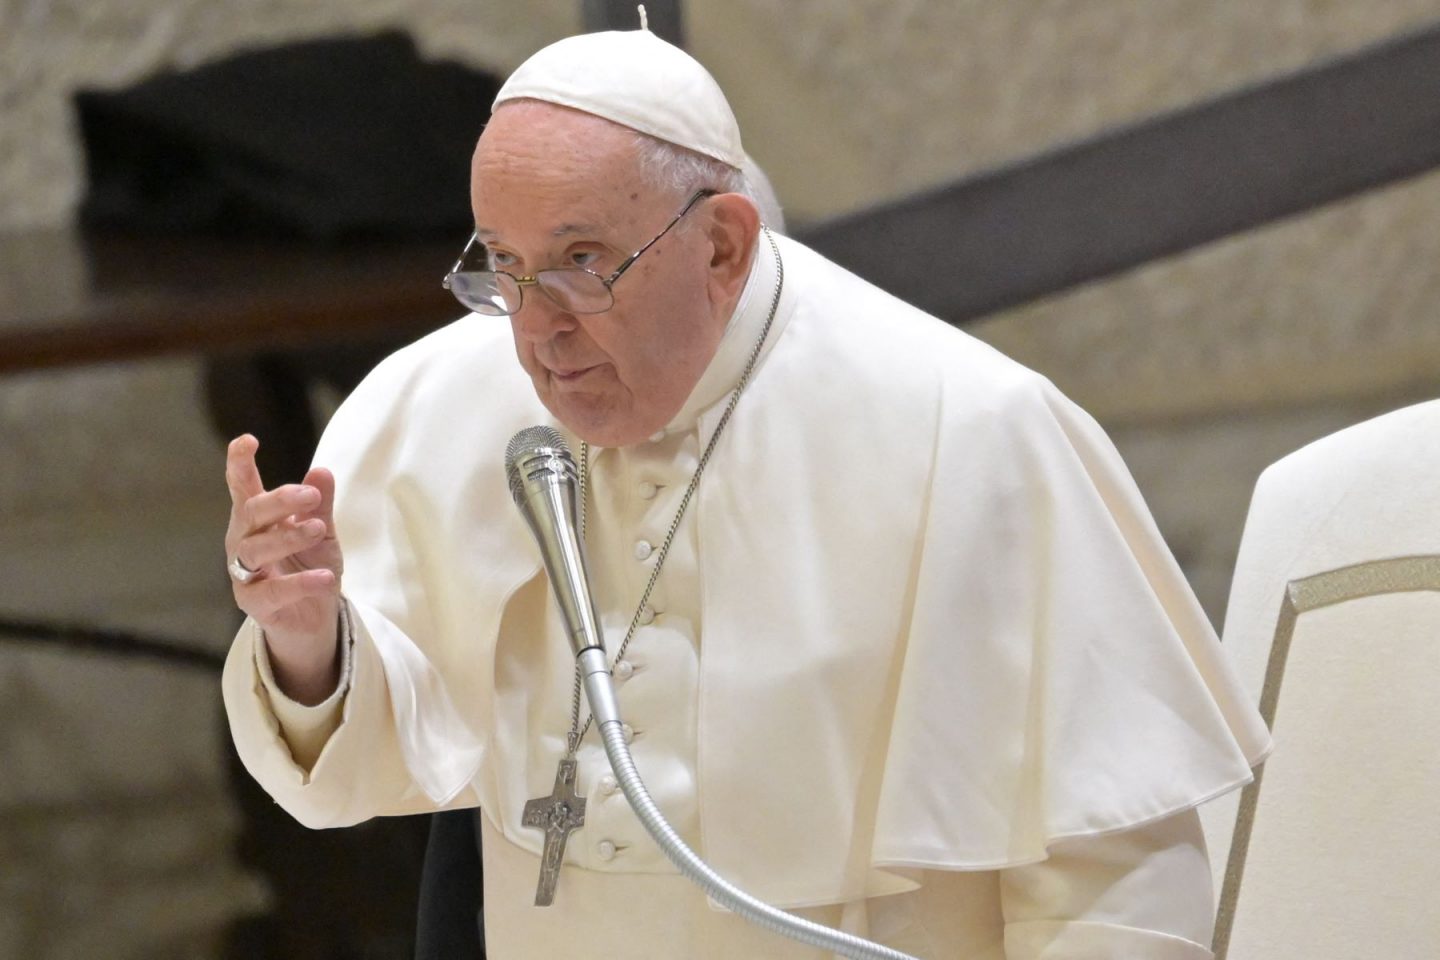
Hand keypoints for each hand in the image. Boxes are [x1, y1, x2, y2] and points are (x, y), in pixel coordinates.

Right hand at [225, 434, 343, 703]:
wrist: (315, 617)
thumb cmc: (311, 564)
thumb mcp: (322, 531)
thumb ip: (320, 505)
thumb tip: (322, 470)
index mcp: (257, 519)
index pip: (242, 487)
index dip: (239, 464)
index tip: (246, 441)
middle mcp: (243, 542)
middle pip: (251, 514)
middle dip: (279, 501)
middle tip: (310, 495)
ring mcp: (244, 574)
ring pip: (256, 550)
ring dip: (287, 537)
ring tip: (317, 529)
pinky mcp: (254, 604)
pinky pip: (272, 592)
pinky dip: (300, 583)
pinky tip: (326, 577)